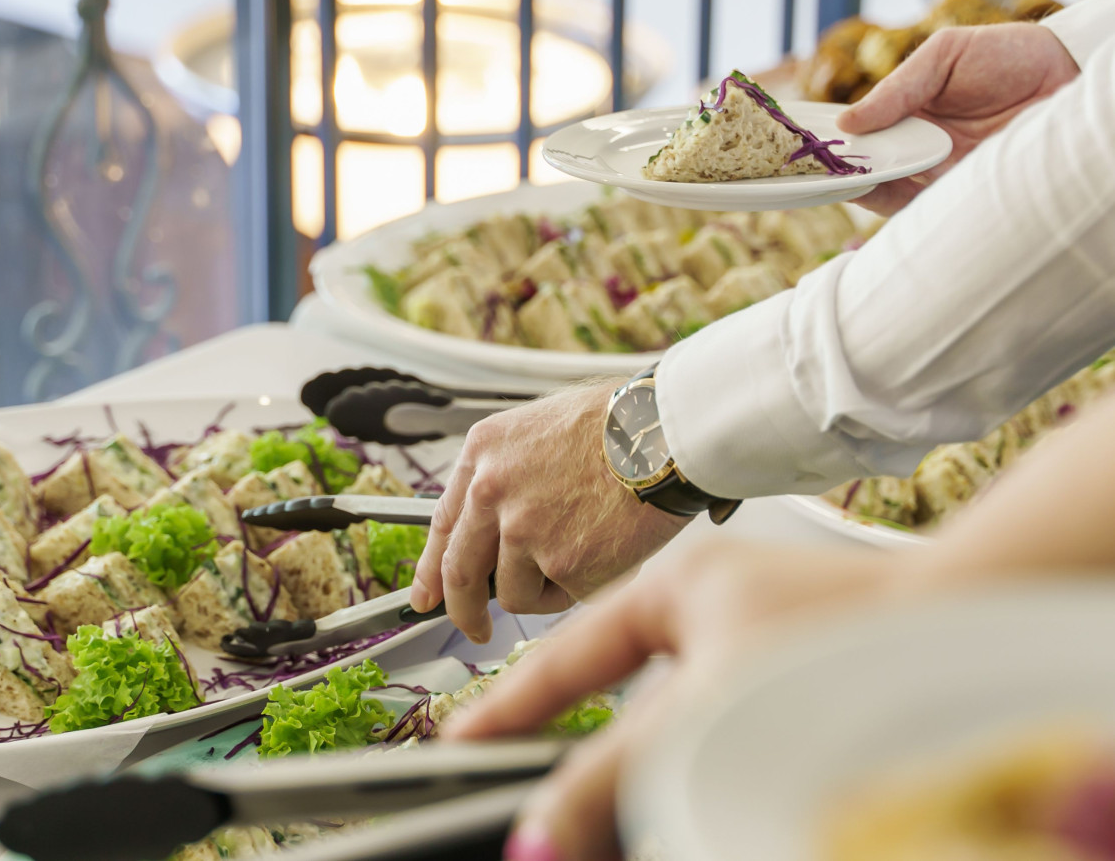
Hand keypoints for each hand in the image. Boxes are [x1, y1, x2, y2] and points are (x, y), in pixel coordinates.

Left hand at [408, 381, 690, 642]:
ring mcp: (524, 529)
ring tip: (588, 550)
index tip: (426, 595)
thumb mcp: (543, 430)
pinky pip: (562, 600)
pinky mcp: (563, 564)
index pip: (442, 523)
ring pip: (513, 595)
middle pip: (460, 573)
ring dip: (545, 589)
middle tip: (475, 628)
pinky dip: (585, 587)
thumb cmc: (622, 424)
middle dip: (463, 610)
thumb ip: (509, 477)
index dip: (431, 568)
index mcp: (484, 452)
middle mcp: (492, 490)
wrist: (668, 430)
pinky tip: (610, 550)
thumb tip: (494, 535)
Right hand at [442, 540, 895, 860]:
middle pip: (616, 691)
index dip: (510, 704)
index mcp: (675, 587)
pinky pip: (710, 726)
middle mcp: (713, 609)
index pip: (571, 655)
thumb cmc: (841, 639)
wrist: (960, 629)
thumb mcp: (699, 712)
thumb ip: (612, 775)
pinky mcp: (792, 681)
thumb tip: (543, 835)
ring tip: (595, 806)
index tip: (463, 741)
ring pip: (667, 717)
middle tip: (531, 798)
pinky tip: (679, 793)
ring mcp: (756, 641)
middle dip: (574, 746)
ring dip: (636, 765)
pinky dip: (686, 761)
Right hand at [838, 23, 1078, 215]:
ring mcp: (936, 176)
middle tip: (821, 171)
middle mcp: (916, 150)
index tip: (808, 148)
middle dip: (841, 172)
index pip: (859, 135)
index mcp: (905, 116)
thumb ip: (897, 88)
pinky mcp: (958, 197)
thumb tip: (847, 124)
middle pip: (867, 170)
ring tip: (848, 180)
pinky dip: (897, 209)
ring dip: (866, 190)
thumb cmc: (1007, 57)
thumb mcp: (944, 56)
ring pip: (887, 195)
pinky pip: (920, 212)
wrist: (1067, 76)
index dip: (832, 144)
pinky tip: (882, 194)